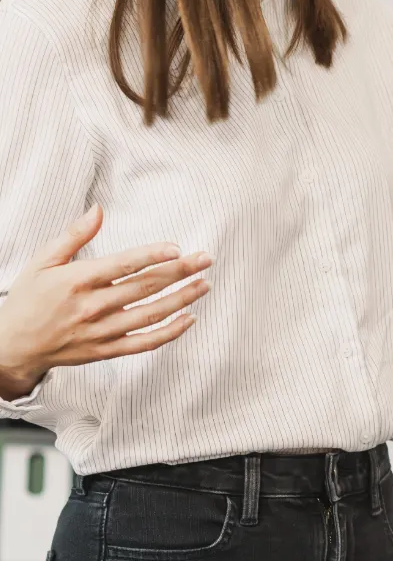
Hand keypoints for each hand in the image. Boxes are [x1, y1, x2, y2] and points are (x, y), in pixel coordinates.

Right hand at [0, 205, 211, 399]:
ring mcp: (101, 331)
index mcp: (76, 281)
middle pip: (144, 287)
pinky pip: (145, 343)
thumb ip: (74, 235)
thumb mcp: (43, 261)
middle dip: (179, 272)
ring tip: (204, 285)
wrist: (12, 345)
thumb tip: (98, 210)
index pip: (122, 265)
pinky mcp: (106, 350)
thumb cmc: (29, 299)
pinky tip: (190, 319)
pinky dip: (170, 333)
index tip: (177, 248)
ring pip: (150, 315)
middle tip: (205, 260)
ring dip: (182, 299)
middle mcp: (91, 306)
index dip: (152, 256)